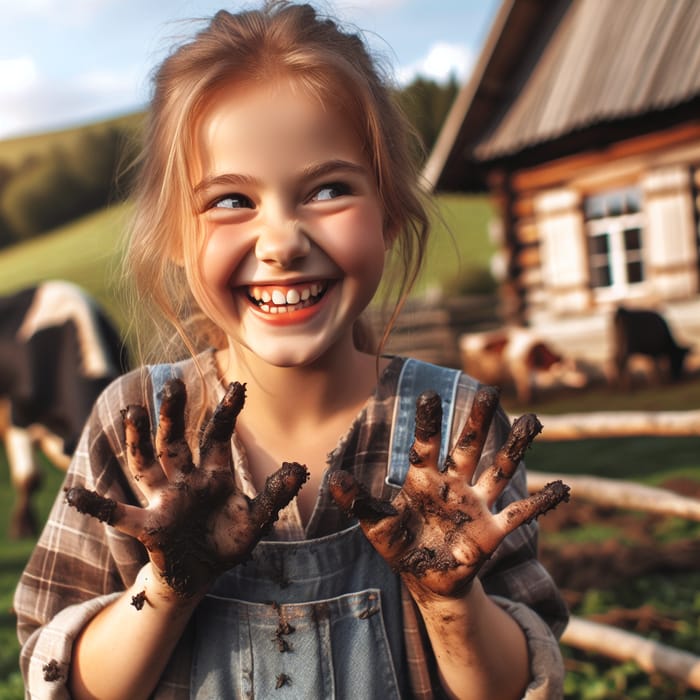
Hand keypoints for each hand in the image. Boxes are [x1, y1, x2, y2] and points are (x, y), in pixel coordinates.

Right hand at [66, 379, 307, 597]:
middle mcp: (186, 479)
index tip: (238, 387)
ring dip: (138, 440)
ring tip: (131, 412)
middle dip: (174, 415)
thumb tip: (299, 468)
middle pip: (176, 440)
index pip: (218, 436)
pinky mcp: (148, 526)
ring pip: (147, 463)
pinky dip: (97, 505)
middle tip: (173, 385)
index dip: (227, 413)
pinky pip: (119, 514)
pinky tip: (75, 494)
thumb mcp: (255, 520)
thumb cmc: (227, 541)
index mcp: (215, 473)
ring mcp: (164, 499)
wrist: (201, 575)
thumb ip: (274, 495)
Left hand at [328, 386, 568, 600]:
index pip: (427, 444)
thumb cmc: (402, 546)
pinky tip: (561, 487)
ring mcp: (476, 505)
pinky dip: (541, 501)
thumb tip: (334, 478)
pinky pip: (520, 513)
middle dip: (478, 421)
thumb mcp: (376, 527)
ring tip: (534, 421)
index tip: (428, 395)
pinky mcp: (493, 531)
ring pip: (499, 470)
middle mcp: (454, 485)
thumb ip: (358, 503)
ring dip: (515, 447)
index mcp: (424, 479)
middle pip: (468, 447)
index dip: (428, 423)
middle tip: (491, 391)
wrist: (427, 579)